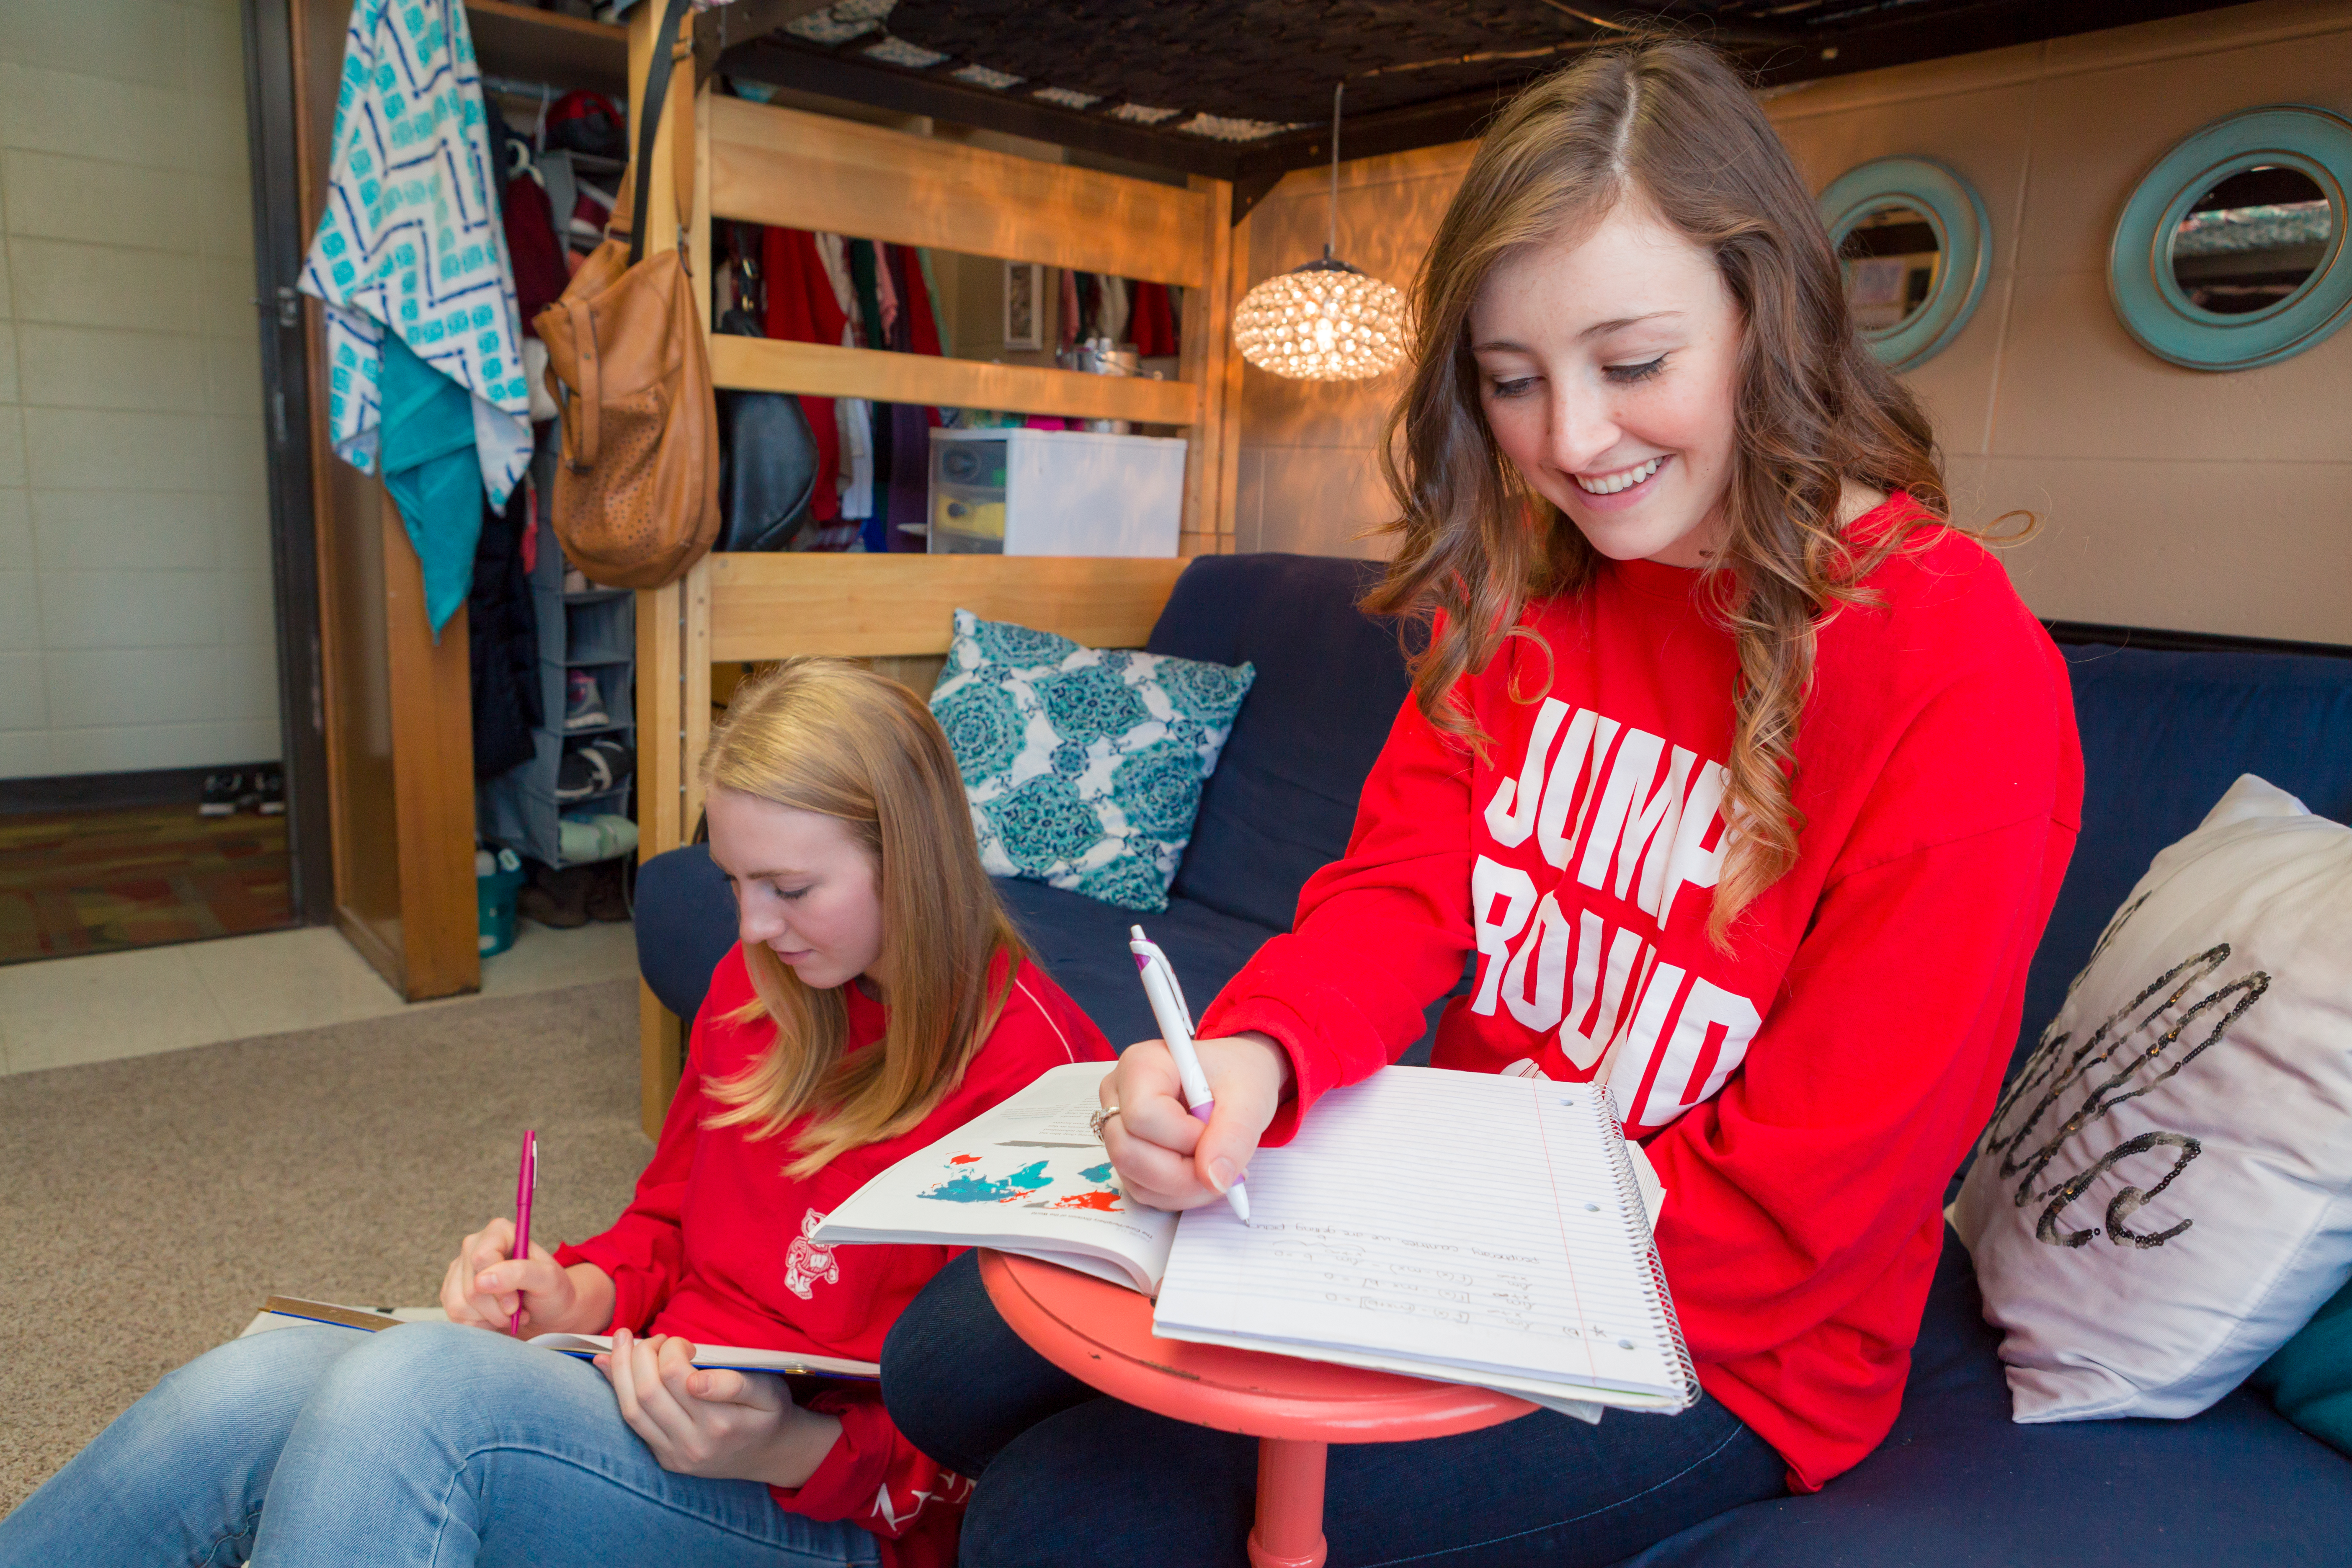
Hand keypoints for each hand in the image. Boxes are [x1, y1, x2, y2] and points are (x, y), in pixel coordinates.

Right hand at [439, 1217, 609, 1335]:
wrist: (547, 1312)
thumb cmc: (552, 1291)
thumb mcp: (548, 1279)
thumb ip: (520, 1273)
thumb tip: (481, 1280)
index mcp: (499, 1232)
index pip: (482, 1258)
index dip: (499, 1287)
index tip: (516, 1304)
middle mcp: (474, 1247)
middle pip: (471, 1287)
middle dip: (497, 1309)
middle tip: (518, 1310)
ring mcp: (459, 1271)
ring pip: (459, 1305)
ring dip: (489, 1319)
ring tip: (509, 1314)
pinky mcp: (452, 1293)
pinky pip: (455, 1317)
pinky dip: (479, 1326)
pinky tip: (495, 1319)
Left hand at [597, 1330, 841, 1486]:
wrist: (771, 1455)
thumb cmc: (769, 1413)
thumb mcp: (769, 1391)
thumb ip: (734, 1382)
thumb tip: (693, 1379)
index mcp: (721, 1423)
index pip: (675, 1376)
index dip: (671, 1349)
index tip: (685, 1343)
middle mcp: (693, 1444)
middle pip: (647, 1391)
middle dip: (640, 1354)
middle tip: (655, 1338)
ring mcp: (676, 1455)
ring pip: (632, 1410)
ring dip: (620, 1370)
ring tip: (622, 1341)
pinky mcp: (665, 1460)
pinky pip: (633, 1424)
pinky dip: (618, 1391)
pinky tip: (611, 1366)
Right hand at [1102, 1032, 1290, 1210]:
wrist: (1235, 1082)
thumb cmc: (1237, 1076)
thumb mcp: (1249, 1097)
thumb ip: (1234, 1135)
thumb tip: (1214, 1180)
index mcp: (1142, 1064)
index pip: (1143, 1114)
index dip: (1184, 1137)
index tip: (1215, 1133)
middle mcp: (1118, 1095)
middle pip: (1128, 1151)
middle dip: (1182, 1173)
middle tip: (1221, 1167)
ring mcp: (1117, 1128)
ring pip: (1134, 1177)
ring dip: (1183, 1188)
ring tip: (1216, 1168)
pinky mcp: (1126, 1155)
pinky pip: (1142, 1189)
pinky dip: (1177, 1193)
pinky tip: (1201, 1173)